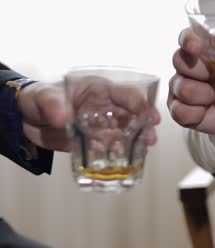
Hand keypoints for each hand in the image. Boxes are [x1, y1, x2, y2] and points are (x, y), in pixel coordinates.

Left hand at [17, 81, 159, 151]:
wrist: (27, 121)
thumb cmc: (38, 99)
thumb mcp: (43, 96)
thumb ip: (52, 104)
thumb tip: (63, 118)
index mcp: (99, 89)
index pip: (125, 92)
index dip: (138, 102)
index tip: (146, 114)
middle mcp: (106, 106)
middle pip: (133, 113)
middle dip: (145, 124)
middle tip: (151, 136)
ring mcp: (103, 124)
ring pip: (127, 131)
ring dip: (137, 140)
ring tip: (144, 149)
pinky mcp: (96, 141)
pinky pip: (111, 147)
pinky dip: (118, 154)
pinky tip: (123, 161)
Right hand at [168, 29, 214, 141]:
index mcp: (203, 49)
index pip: (187, 37)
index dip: (189, 40)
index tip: (197, 46)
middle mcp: (187, 65)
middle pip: (179, 59)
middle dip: (200, 70)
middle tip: (214, 78)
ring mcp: (179, 86)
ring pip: (182, 88)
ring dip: (203, 95)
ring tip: (213, 98)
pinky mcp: (177, 108)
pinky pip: (179, 111)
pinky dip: (196, 114)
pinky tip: (204, 112)